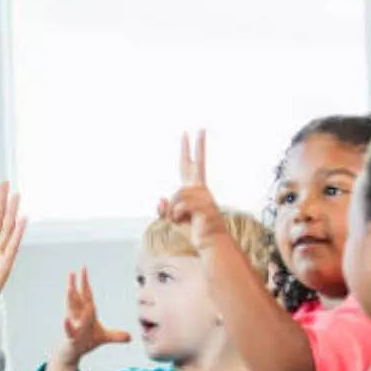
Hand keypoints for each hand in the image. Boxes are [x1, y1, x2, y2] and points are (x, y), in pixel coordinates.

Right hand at [57, 268, 130, 365]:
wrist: (71, 354)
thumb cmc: (85, 342)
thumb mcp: (103, 338)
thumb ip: (116, 335)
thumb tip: (131, 337)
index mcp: (85, 312)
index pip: (86, 294)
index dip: (85, 281)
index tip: (83, 268)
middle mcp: (77, 316)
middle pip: (76, 298)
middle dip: (75, 285)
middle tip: (73, 272)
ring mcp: (73, 325)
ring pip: (71, 310)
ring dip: (70, 299)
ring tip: (69, 288)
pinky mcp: (71, 337)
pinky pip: (69, 329)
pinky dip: (67, 324)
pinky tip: (65, 319)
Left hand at [158, 131, 228, 250]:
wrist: (210, 242)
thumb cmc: (193, 229)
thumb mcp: (172, 218)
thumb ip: (163, 208)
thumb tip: (160, 199)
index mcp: (195, 189)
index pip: (191, 165)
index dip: (190, 150)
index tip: (192, 133)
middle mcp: (201, 189)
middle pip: (194, 165)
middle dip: (195, 147)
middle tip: (199, 128)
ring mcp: (204, 197)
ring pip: (176, 195)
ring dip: (171, 211)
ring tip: (179, 220)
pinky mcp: (204, 207)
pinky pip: (179, 206)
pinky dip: (175, 216)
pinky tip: (182, 221)